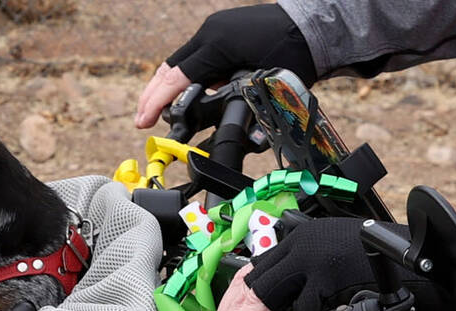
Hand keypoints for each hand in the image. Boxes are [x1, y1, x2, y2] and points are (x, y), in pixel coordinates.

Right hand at [135, 4, 316, 128]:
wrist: (314, 24)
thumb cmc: (296, 52)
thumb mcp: (271, 83)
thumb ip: (250, 107)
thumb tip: (244, 140)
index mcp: (218, 45)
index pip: (177, 78)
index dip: (156, 102)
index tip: (143, 121)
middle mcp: (210, 34)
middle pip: (170, 69)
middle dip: (153, 96)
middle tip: (141, 120)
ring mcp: (214, 31)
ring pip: (179, 63)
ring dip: (165, 87)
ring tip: (153, 111)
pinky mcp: (221, 33)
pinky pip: (193, 58)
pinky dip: (182, 78)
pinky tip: (180, 95)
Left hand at [212, 217, 455, 310]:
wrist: (440, 265)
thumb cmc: (396, 274)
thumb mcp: (342, 272)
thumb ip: (311, 288)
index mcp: (302, 242)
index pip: (252, 273)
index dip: (232, 306)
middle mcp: (303, 245)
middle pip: (249, 286)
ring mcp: (316, 258)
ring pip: (265, 301)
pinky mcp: (332, 276)